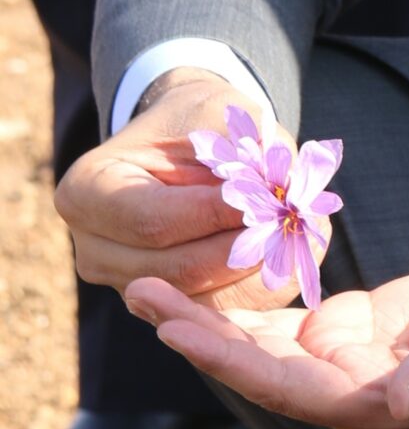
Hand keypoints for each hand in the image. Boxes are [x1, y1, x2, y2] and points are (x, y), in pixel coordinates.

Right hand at [54, 71, 308, 314]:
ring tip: (302, 232)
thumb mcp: (219, 117)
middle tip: (297, 222)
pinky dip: (262, 286)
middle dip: (245, 247)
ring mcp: (128, 285)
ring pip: (205, 300)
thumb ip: (247, 157)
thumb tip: (289, 196)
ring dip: (261, 270)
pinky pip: (221, 311)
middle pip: (178, 269)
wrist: (182, 142)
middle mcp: (94, 250)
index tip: (271, 198)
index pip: (154, 221)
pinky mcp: (166, 308)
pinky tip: (293, 254)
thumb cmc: (196, 122)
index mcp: (87, 193)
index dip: (216, 215)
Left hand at [122, 264, 408, 428]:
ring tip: (150, 287)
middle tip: (139, 293)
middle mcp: (346, 392)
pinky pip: (285, 324)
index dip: (230, 359)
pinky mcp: (353, 331)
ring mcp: (346, 363)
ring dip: (208, 320)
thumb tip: (394, 399)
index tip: (178, 329)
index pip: (285, 386)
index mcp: (373, 406)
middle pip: (256, 367)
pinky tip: (203, 285)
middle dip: (196, 334)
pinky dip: (244, 306)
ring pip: (261, 346)